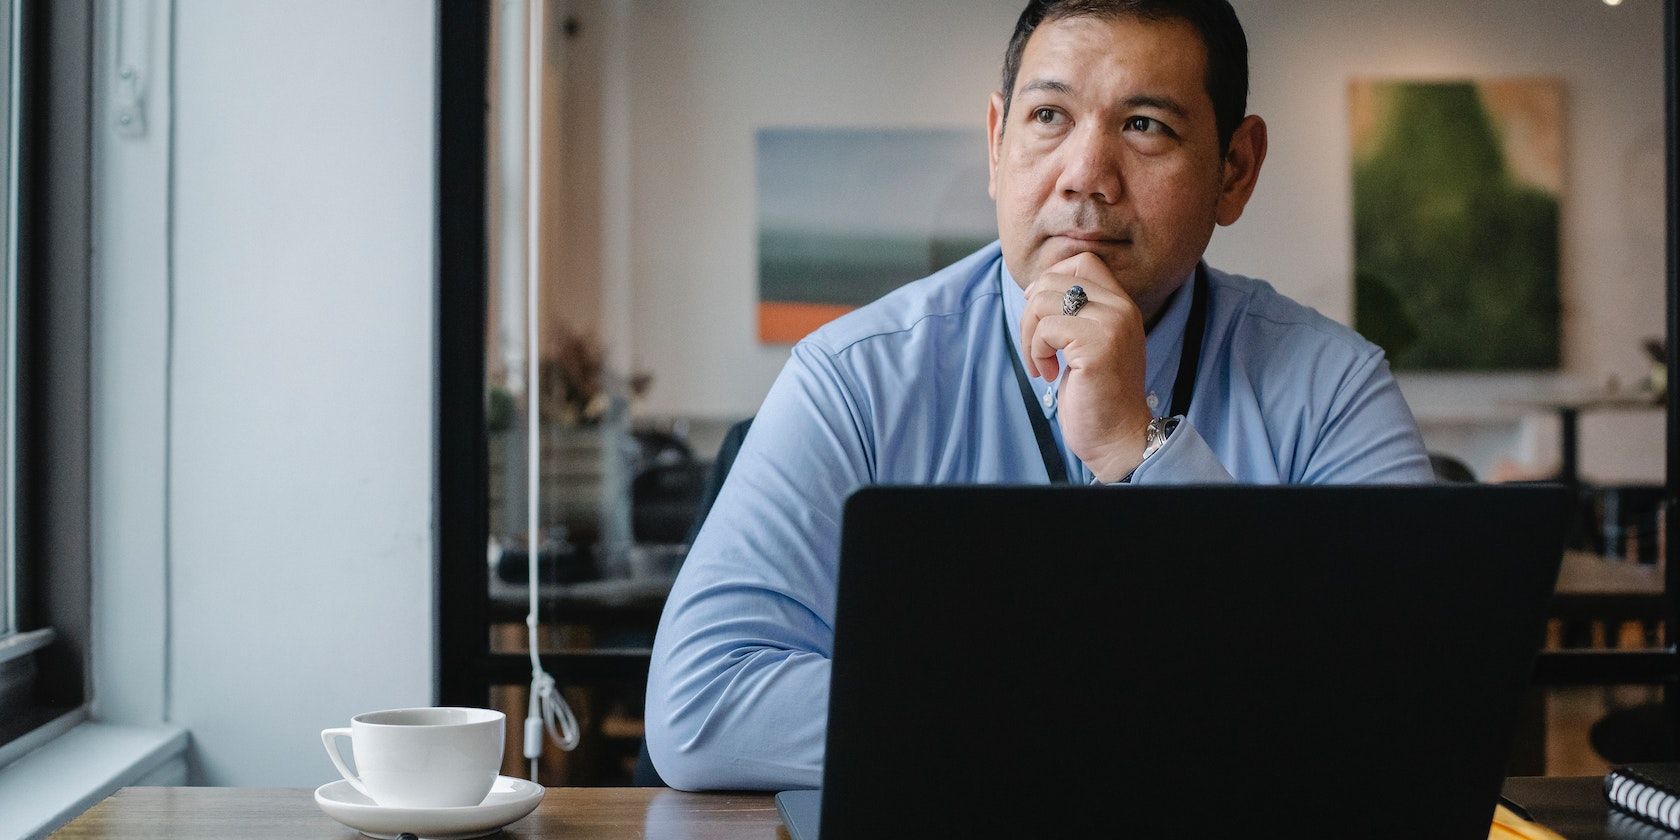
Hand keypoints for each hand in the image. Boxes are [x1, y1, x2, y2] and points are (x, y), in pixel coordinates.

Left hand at [1019, 252, 1153, 481]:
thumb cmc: (1096, 395)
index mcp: (1121, 305)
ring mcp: (1111, 325)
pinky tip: (1050, 375)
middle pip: (1053, 280)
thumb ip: (1074, 313)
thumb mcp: (1088, 343)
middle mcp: (1120, 309)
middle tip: (1036, 348)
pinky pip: (1046, 330)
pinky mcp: (1097, 346)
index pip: (1082, 262)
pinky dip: (1036, 354)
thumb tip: (1033, 289)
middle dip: (1031, 314)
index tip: (1042, 318)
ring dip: (1030, 337)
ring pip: (1042, 302)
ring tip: (1042, 364)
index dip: (1051, 281)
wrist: (1118, 436)